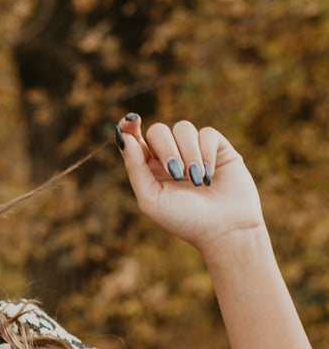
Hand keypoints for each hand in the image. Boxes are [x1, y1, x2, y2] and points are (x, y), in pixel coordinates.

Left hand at [115, 114, 265, 255]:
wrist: (224, 228)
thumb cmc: (185, 220)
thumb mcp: (152, 199)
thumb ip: (135, 169)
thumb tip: (125, 137)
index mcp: (149, 170)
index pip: (134, 140)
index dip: (128, 127)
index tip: (130, 121)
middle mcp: (170, 157)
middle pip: (158, 131)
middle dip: (167, 150)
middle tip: (177, 175)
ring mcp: (193, 150)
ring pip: (183, 128)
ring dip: (188, 154)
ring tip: (196, 180)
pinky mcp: (217, 147)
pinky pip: (206, 133)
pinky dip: (206, 153)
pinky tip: (210, 176)